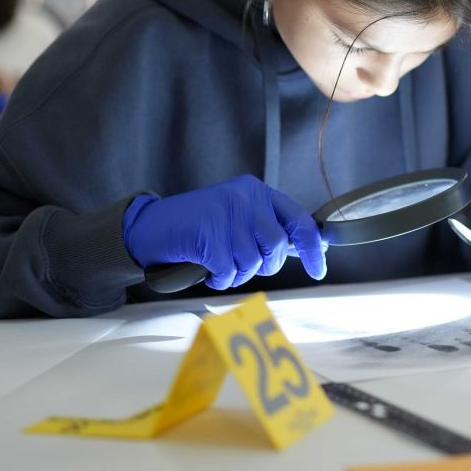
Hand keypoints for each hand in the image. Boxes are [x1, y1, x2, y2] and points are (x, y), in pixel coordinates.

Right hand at [122, 174, 326, 288]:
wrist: (151, 226)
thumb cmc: (198, 226)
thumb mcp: (237, 216)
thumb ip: (267, 227)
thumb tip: (306, 249)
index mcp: (256, 191)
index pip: (298, 219)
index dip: (312, 247)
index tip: (319, 269)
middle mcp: (245, 198)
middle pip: (276, 246)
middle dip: (264, 265)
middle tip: (242, 264)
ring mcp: (226, 215)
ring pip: (253, 262)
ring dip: (238, 273)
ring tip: (219, 264)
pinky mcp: (209, 235)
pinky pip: (229, 271)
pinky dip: (220, 279)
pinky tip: (207, 269)